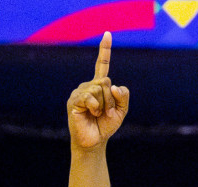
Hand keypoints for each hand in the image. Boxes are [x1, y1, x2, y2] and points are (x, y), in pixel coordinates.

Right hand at [66, 33, 128, 151]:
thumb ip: (123, 96)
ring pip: (100, 89)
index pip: (102, 65)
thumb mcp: (122, 110)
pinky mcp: (74, 100)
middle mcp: (88, 85)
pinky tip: (92, 114)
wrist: (95, 141)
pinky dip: (96, 107)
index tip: (107, 34)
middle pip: (106, 82)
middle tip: (106, 112)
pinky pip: (91, 97)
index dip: (105, 50)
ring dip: (104, 105)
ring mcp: (80, 91)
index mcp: (99, 85)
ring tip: (98, 115)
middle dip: (111, 99)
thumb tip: (113, 86)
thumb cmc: (106, 125)